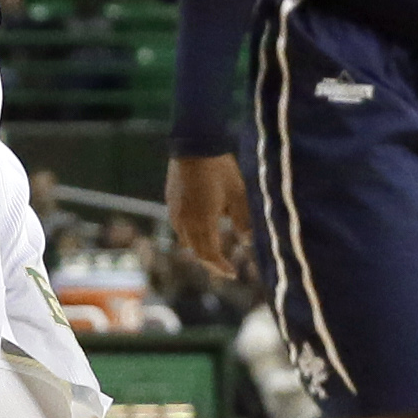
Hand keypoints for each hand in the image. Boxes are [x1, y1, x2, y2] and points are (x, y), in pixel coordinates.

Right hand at [166, 154, 250, 279]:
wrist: (194, 144)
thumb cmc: (220, 169)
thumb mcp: (238, 194)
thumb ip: (243, 221)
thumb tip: (246, 242)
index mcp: (202, 221)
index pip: (209, 254)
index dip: (220, 266)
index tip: (233, 274)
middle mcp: (185, 220)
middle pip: (195, 250)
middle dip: (210, 261)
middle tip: (225, 266)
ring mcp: (175, 209)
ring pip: (185, 239)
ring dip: (199, 246)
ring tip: (214, 247)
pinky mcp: (171, 199)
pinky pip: (179, 225)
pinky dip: (191, 233)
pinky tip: (202, 226)